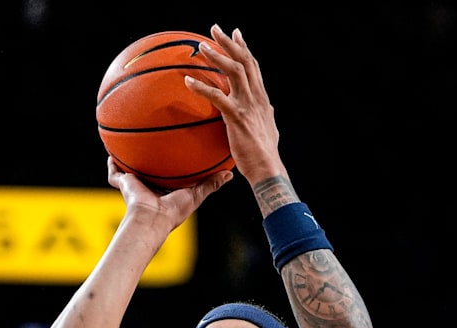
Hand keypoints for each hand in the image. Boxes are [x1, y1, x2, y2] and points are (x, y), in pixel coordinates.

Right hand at [106, 157, 231, 232]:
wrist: (151, 219)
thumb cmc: (174, 212)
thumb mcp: (196, 194)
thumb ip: (211, 184)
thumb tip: (229, 174)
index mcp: (165, 191)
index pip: (168, 177)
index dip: (171, 167)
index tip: (176, 154)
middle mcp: (150, 187)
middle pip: (149, 172)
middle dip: (150, 162)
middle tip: (153, 146)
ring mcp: (136, 186)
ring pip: (130, 171)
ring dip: (129, 160)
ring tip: (128, 145)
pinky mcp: (124, 184)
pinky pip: (115, 173)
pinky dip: (112, 165)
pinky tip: (111, 154)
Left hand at [185, 24, 285, 184]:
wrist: (267, 169)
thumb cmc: (264, 155)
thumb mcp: (268, 129)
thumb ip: (265, 116)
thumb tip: (267, 110)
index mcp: (262, 99)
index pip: (253, 67)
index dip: (244, 48)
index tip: (236, 34)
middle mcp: (256, 97)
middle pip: (244, 61)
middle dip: (229, 43)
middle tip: (215, 29)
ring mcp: (247, 105)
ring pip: (233, 72)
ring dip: (216, 57)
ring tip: (201, 47)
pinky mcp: (236, 117)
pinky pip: (217, 96)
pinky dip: (201, 87)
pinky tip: (188, 81)